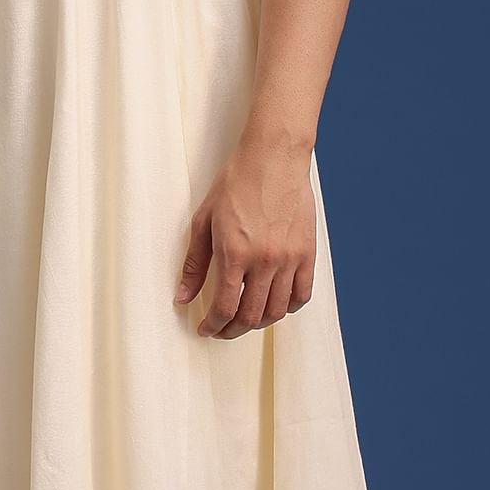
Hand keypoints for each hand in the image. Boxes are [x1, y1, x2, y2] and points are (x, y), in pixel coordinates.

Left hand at [173, 138, 315, 338]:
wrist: (273, 158)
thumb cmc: (236, 183)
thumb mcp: (204, 221)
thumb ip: (194, 264)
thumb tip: (182, 297)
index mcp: (235, 253)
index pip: (225, 307)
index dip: (213, 325)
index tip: (206, 329)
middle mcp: (264, 260)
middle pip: (251, 316)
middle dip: (232, 330)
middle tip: (222, 329)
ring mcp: (289, 258)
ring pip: (276, 310)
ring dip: (258, 322)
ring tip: (245, 319)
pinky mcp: (307, 253)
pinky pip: (302, 295)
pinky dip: (287, 307)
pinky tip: (274, 304)